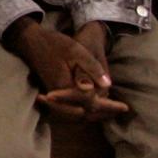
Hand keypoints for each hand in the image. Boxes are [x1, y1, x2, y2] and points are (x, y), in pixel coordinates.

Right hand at [11, 18, 127, 119]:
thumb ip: (91, 68)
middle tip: (122, 111)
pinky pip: (68, 111)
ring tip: (111, 113)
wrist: (31, 42)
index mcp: (65, 87)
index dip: (109, 106)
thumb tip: (107, 85)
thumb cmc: (54, 44)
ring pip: (75, 115)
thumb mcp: (76, 51)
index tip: (125, 107)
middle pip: (84, 114)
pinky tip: (92, 109)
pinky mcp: (52, 96)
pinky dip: (82, 113)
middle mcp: (58, 97)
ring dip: (93, 115)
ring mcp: (53, 98)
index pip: (91, 103)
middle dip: (103, 114)